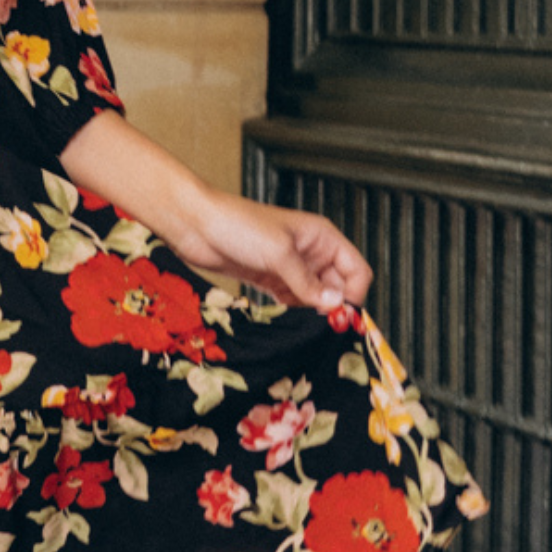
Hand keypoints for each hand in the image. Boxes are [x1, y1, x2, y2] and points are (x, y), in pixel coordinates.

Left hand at [167, 188, 371, 313]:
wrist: (196, 224)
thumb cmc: (238, 224)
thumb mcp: (279, 253)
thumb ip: (307, 282)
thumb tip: (335, 304)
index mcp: (322, 237)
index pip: (356, 270)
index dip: (353, 294)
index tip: (340, 316)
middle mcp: (310, 252)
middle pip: (338, 287)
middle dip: (332, 308)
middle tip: (321, 328)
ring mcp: (290, 267)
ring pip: (315, 297)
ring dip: (312, 313)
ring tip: (304, 327)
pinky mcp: (271, 280)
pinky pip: (292, 302)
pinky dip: (294, 313)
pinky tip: (288, 323)